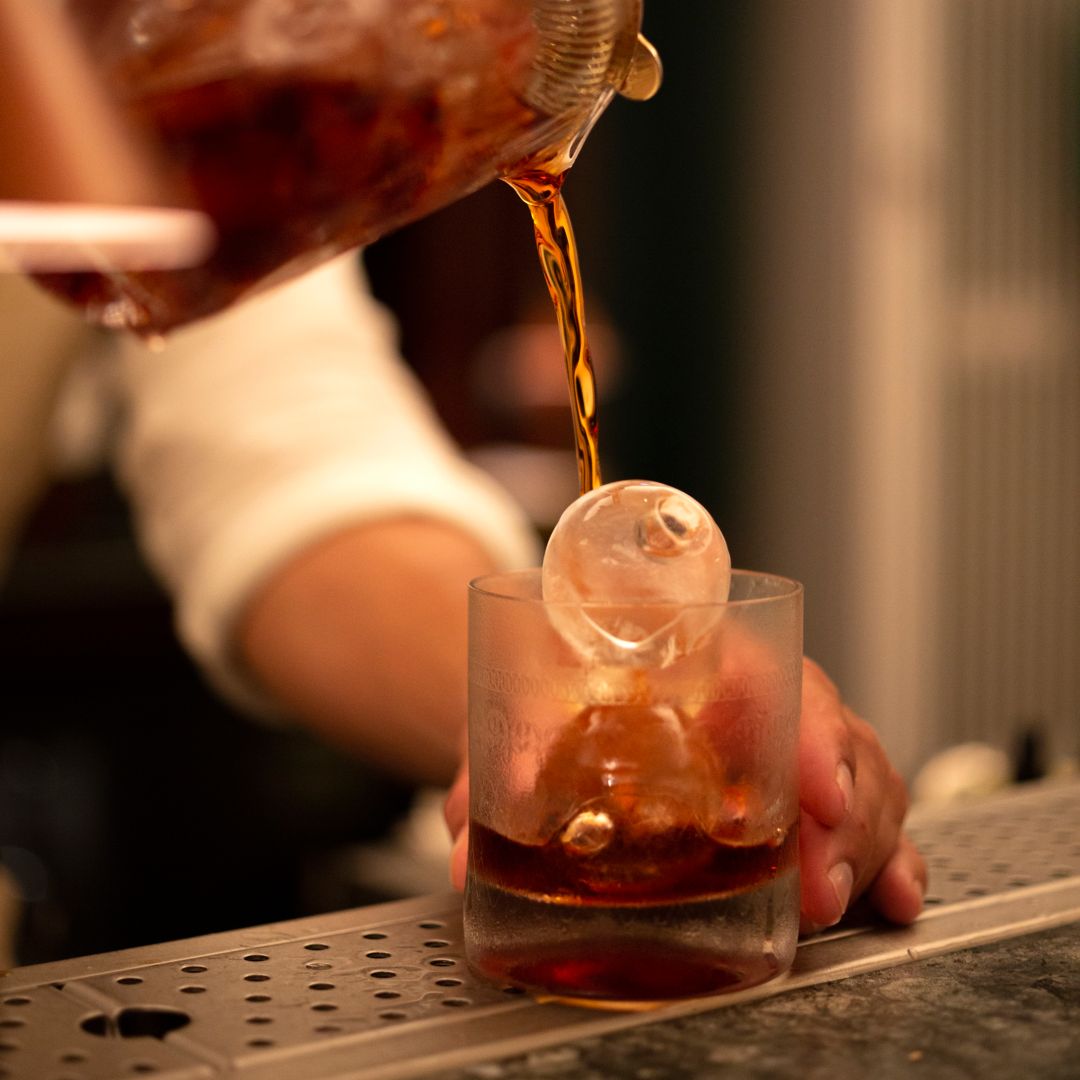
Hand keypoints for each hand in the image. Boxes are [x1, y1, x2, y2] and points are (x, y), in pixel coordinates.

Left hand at [444, 656, 927, 930]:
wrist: (557, 672)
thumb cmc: (552, 675)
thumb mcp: (517, 706)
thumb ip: (495, 766)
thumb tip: (466, 843)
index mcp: (690, 647)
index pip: (771, 672)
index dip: (810, 732)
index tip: (819, 793)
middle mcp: (745, 690)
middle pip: (829, 734)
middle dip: (841, 815)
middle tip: (816, 884)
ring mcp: (772, 737)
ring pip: (857, 774)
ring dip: (861, 844)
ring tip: (836, 902)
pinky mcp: (784, 785)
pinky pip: (857, 812)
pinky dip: (880, 856)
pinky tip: (887, 893)